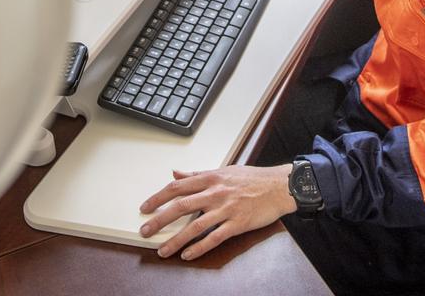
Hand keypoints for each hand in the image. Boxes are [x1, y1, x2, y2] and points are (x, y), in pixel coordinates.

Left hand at [139, 164, 294, 259]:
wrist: (279, 186)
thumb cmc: (252, 178)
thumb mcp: (223, 170)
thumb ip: (197, 174)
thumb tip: (175, 173)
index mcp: (210, 178)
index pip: (177, 187)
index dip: (158, 198)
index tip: (145, 207)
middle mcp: (215, 193)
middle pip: (181, 206)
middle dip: (159, 220)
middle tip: (145, 231)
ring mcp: (226, 209)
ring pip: (195, 226)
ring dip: (176, 240)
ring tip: (163, 250)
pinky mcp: (238, 223)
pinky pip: (214, 238)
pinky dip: (199, 248)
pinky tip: (188, 255)